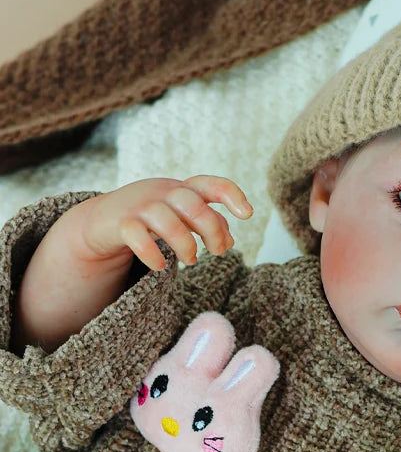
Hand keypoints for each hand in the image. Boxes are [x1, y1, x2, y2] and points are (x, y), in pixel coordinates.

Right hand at [78, 175, 252, 270]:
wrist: (103, 220)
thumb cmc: (152, 217)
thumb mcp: (183, 216)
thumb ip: (208, 224)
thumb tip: (230, 240)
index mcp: (183, 190)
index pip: (211, 184)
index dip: (231, 195)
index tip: (247, 214)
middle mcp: (162, 193)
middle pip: (192, 204)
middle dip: (211, 230)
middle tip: (217, 252)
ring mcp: (139, 207)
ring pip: (166, 220)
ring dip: (185, 245)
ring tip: (191, 260)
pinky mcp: (120, 224)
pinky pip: (135, 235)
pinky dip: (150, 254)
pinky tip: (160, 267)